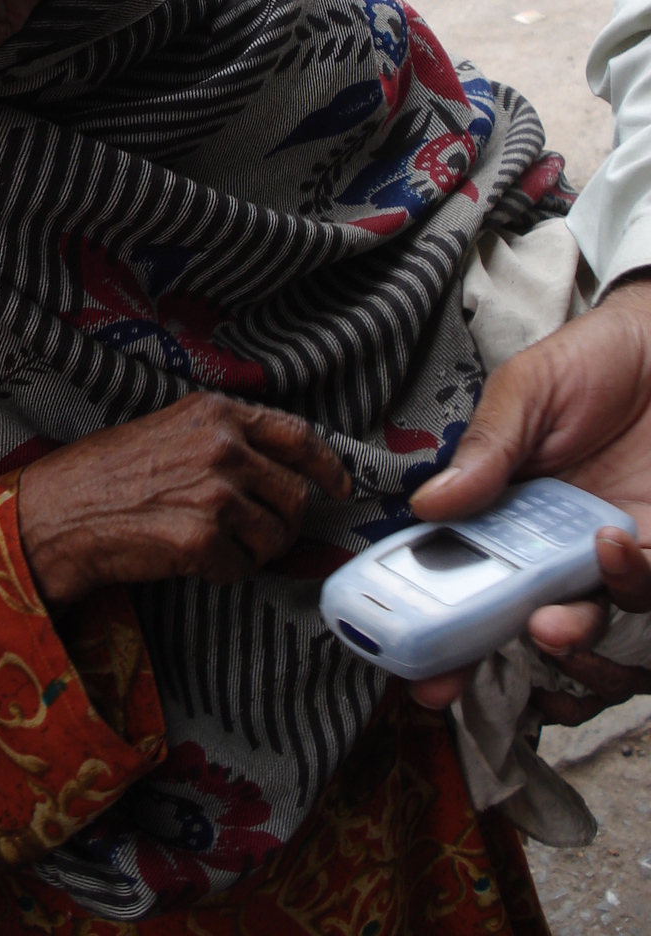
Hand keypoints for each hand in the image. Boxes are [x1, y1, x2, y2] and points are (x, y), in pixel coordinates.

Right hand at [18, 390, 351, 610]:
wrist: (61, 511)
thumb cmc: (108, 472)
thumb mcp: (170, 428)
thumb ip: (226, 436)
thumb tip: (283, 465)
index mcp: (217, 413)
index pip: (298, 436)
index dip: (326, 466)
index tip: (338, 486)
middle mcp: (223, 446)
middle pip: (295, 494)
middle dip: (283, 521)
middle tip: (257, 532)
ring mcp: (215, 492)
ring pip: (275, 535)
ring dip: (253, 549)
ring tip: (213, 542)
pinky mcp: (202, 539)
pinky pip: (242, 567)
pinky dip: (223, 571)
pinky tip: (190, 558)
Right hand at [408, 279, 650, 708]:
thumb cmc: (595, 359)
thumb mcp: (523, 390)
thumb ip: (485, 448)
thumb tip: (430, 504)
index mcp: (504, 507)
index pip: (461, 573)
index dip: (435, 624)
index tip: (408, 658)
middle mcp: (553, 542)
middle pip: (515, 622)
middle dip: (484, 661)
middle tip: (454, 676)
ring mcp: (608, 551)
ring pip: (590, 627)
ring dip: (567, 639)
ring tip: (550, 622)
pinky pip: (648, 589)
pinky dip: (629, 582)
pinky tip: (612, 545)